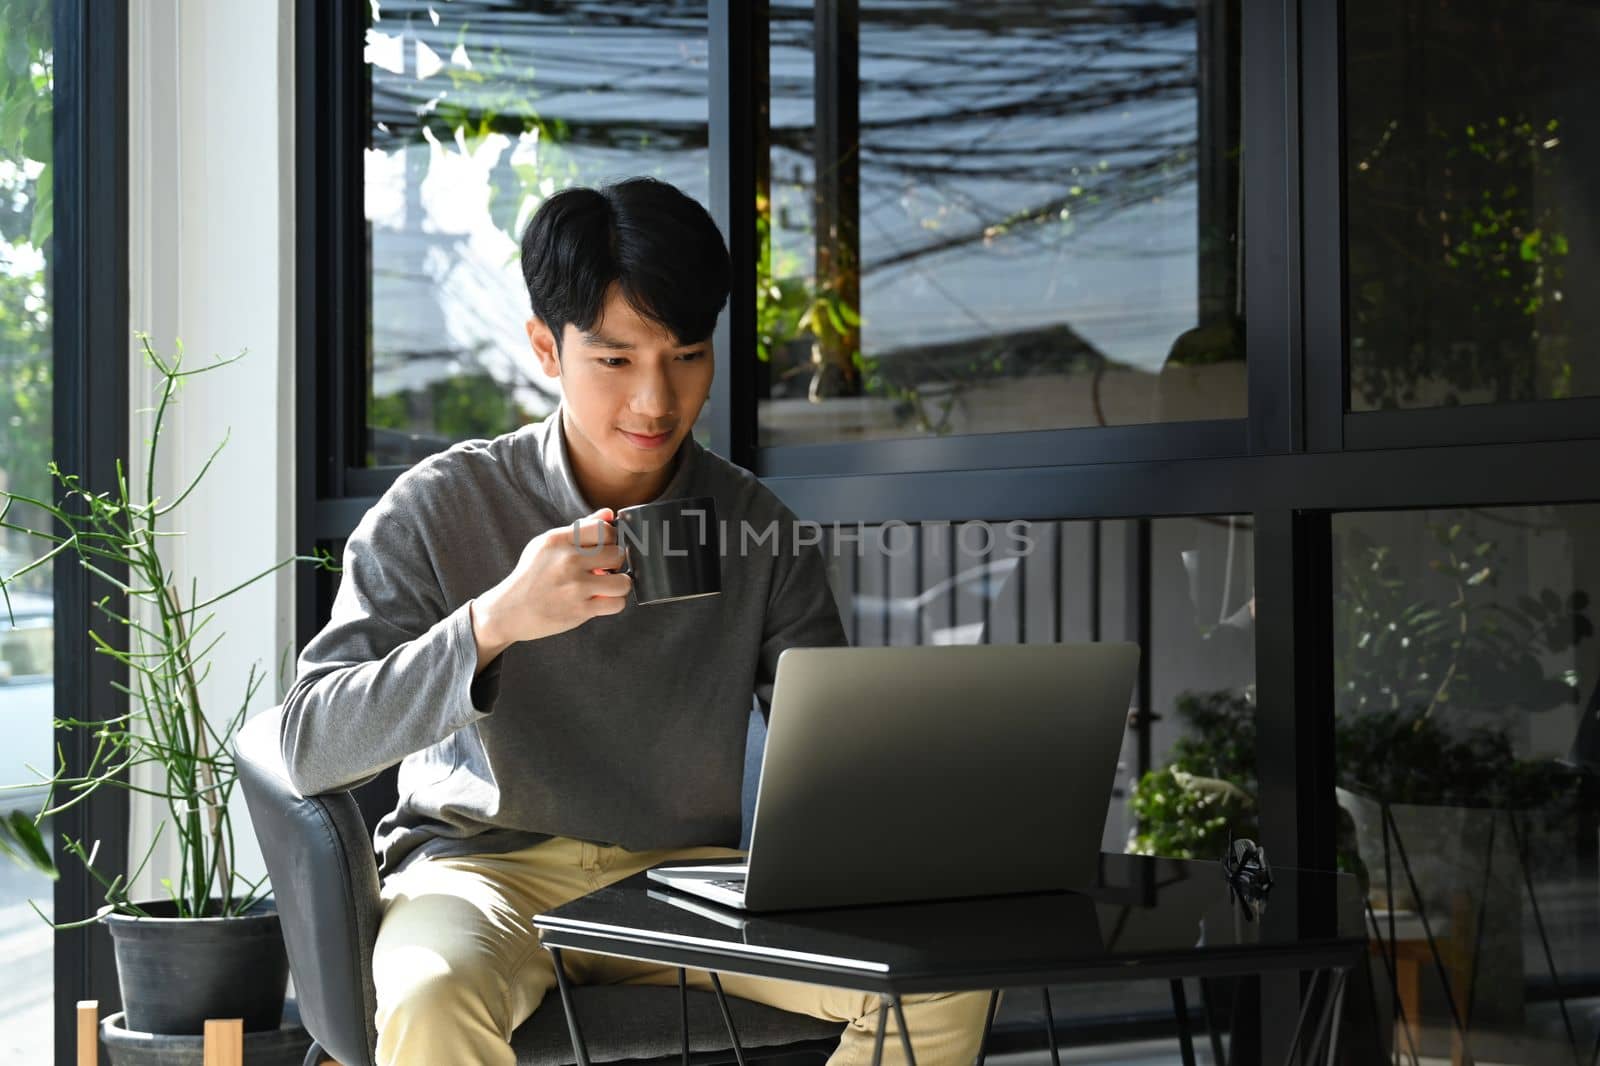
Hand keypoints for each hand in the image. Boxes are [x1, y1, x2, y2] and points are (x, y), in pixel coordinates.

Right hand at [470, 509, 630, 661]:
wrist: (509, 610)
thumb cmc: (532, 575)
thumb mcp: (547, 545)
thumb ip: (580, 527)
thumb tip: (609, 513)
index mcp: (559, 540)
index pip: (603, 528)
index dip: (611, 538)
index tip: (606, 548)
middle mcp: (567, 560)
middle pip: (618, 554)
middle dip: (616, 563)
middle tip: (606, 569)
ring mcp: (574, 586)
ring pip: (623, 582)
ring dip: (619, 585)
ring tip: (607, 586)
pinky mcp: (580, 610)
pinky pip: (616, 604)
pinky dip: (614, 603)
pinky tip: (603, 600)